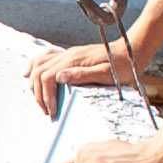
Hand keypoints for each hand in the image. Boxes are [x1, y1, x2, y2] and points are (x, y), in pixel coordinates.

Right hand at [25, 35, 142, 115]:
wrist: (132, 50)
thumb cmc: (123, 65)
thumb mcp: (106, 74)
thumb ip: (82, 75)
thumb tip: (59, 78)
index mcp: (74, 60)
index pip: (47, 77)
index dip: (46, 96)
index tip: (53, 111)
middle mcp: (67, 55)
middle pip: (39, 72)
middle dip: (38, 94)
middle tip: (47, 111)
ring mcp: (67, 54)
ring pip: (39, 64)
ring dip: (34, 82)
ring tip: (40, 99)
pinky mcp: (70, 55)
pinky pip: (45, 57)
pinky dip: (34, 66)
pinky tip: (30, 74)